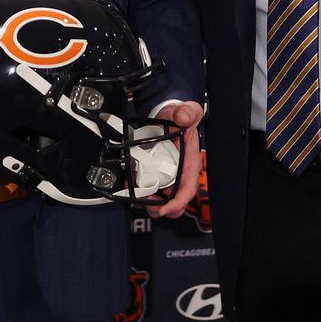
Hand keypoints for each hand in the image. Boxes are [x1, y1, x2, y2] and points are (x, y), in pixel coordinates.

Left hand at [144, 100, 203, 218]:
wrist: (168, 115)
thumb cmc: (180, 117)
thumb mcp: (187, 111)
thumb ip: (187, 112)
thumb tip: (183, 118)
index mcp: (190, 164)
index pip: (188, 190)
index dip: (177, 203)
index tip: (164, 209)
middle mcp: (180, 173)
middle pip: (174, 201)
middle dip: (160, 208)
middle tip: (145, 204)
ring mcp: (168, 174)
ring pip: (161, 198)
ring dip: (148, 202)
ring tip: (135, 197)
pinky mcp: (156, 172)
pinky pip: (149, 188)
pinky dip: (139, 191)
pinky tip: (130, 186)